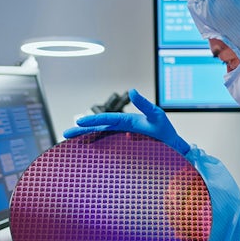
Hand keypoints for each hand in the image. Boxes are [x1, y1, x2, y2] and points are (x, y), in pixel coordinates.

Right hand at [64, 89, 190, 153]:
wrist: (173, 147)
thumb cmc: (166, 132)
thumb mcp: (157, 116)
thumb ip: (145, 104)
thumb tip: (133, 91)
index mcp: (128, 120)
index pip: (108, 119)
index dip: (93, 120)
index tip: (79, 122)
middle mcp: (123, 127)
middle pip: (99, 127)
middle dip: (82, 129)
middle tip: (66, 134)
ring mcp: (122, 137)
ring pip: (100, 136)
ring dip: (85, 138)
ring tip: (69, 140)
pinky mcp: (124, 146)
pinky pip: (106, 145)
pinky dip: (94, 146)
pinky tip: (85, 150)